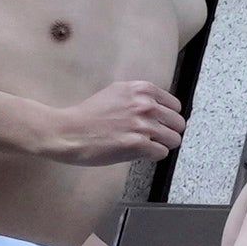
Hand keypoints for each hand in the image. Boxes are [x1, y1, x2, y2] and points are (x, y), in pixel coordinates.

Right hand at [23, 79, 188, 165]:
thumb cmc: (88, 115)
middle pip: (178, 123)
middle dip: (168, 132)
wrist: (68, 131)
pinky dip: (152, 156)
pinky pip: (162, 153)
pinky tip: (138, 153)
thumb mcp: (116, 93)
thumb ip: (139, 97)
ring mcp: (142, 124)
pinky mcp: (138, 144)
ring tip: (146, 146)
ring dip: (162, 145)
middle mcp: (145, 104)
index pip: (175, 106)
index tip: (160, 124)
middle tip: (154, 138)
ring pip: (174, 139)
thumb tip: (159, 107)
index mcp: (142, 89)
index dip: (168, 118)